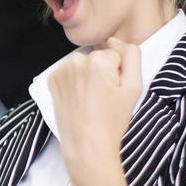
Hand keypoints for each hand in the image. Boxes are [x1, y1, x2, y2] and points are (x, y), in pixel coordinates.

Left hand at [47, 37, 141, 168]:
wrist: (86, 145)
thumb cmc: (113, 119)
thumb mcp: (134, 87)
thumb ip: (131, 56)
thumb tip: (114, 40)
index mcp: (98, 61)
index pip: (115, 55)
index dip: (118, 73)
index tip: (114, 91)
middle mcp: (76, 60)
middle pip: (97, 58)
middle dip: (102, 72)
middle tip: (103, 97)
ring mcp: (60, 70)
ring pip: (82, 65)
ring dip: (87, 76)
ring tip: (90, 99)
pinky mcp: (50, 80)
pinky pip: (68, 73)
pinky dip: (73, 82)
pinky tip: (78, 98)